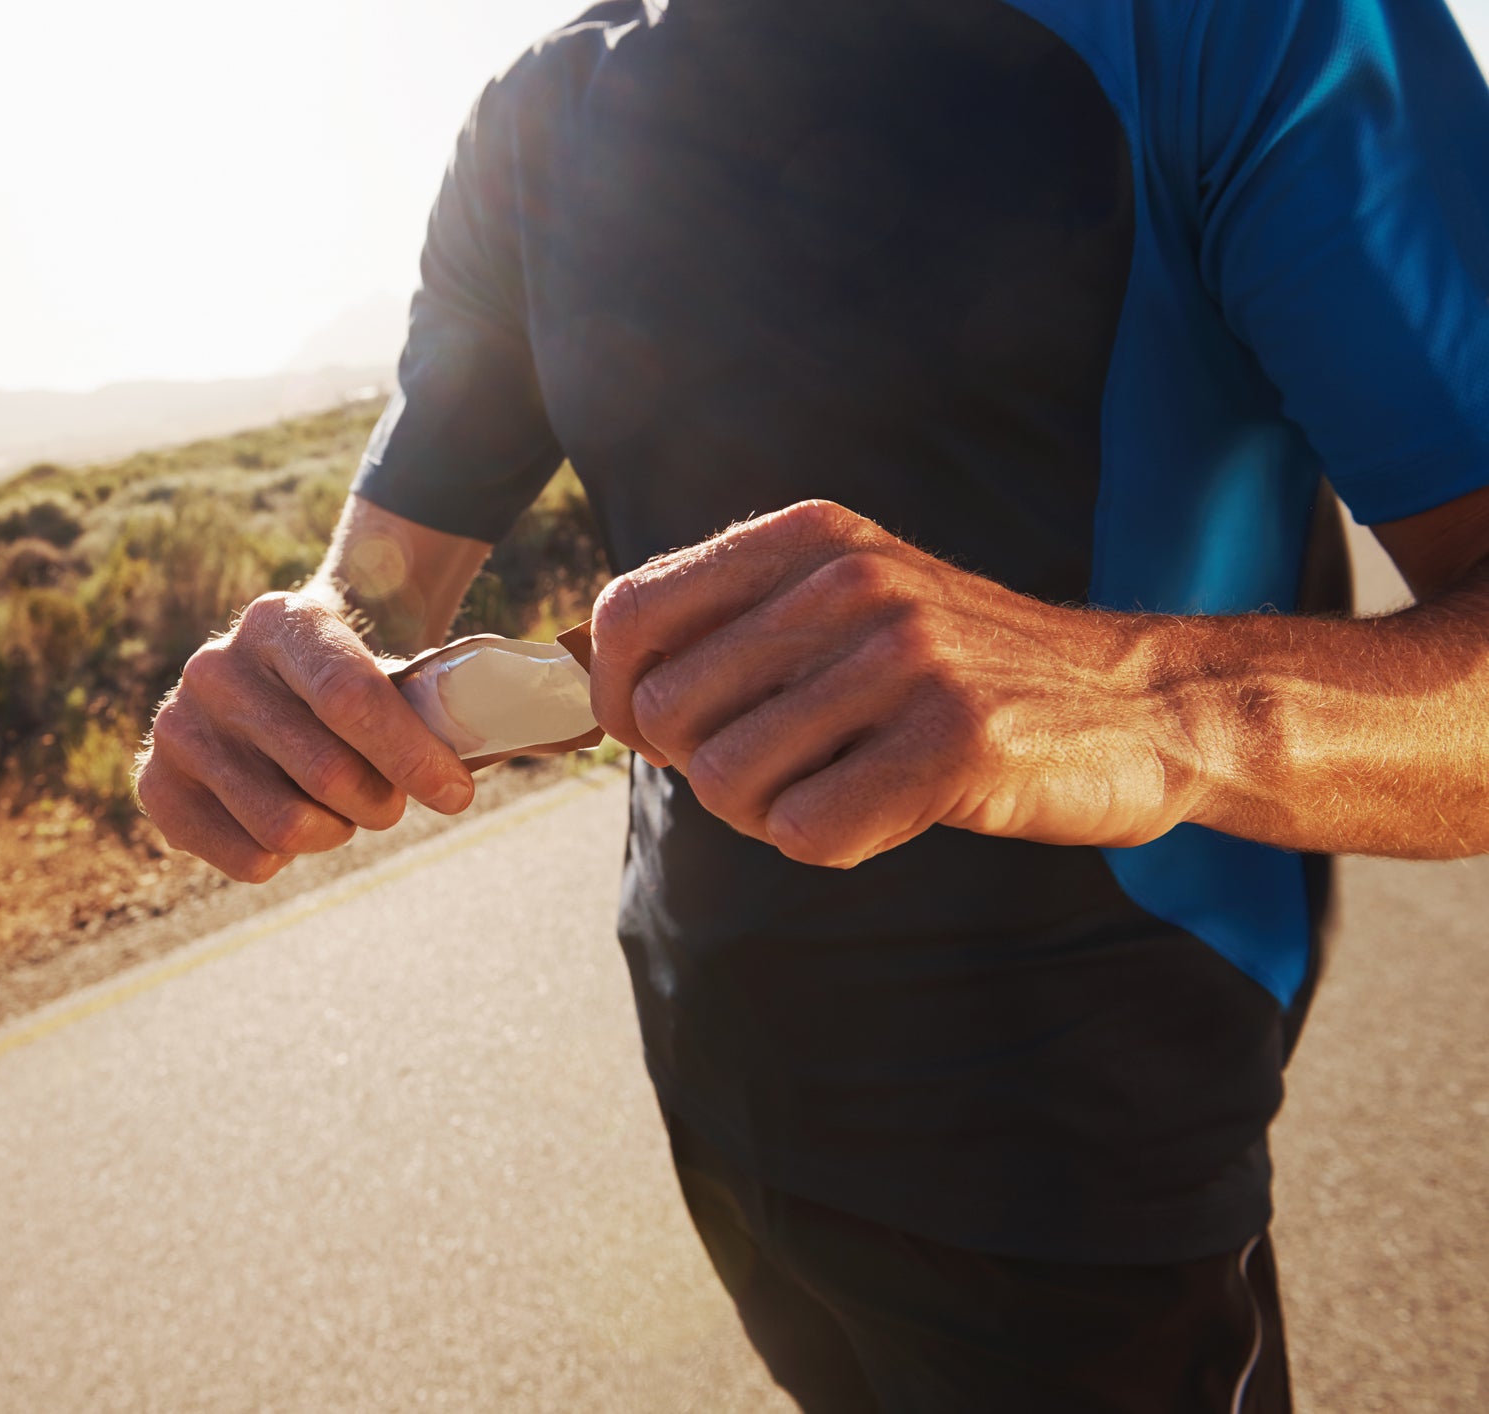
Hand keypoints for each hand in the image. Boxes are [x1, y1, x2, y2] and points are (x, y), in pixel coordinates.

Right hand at [136, 592, 476, 881]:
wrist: (272, 676)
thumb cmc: (350, 681)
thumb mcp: (389, 668)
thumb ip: (449, 702)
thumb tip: (552, 733)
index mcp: (282, 620)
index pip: (351, 698)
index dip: (411, 756)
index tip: (458, 794)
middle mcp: (215, 666)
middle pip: (326, 772)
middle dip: (381, 802)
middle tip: (390, 802)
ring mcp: (177, 724)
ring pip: (286, 824)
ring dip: (335, 832)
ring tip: (342, 813)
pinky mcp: (156, 783)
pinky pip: (246, 857)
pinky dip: (285, 857)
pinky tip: (290, 821)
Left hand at [586, 501, 1204, 868]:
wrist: (1136, 703)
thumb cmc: (957, 670)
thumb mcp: (846, 600)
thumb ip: (732, 620)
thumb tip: (595, 677)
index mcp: (806, 538)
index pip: (629, 611)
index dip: (618, 693)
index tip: (657, 732)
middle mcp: (848, 581)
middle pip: (669, 712)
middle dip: (701, 766)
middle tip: (777, 770)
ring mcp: (904, 657)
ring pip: (729, 782)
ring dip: (768, 813)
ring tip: (841, 785)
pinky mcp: (953, 741)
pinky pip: (807, 831)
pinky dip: (830, 844)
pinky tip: (885, 811)